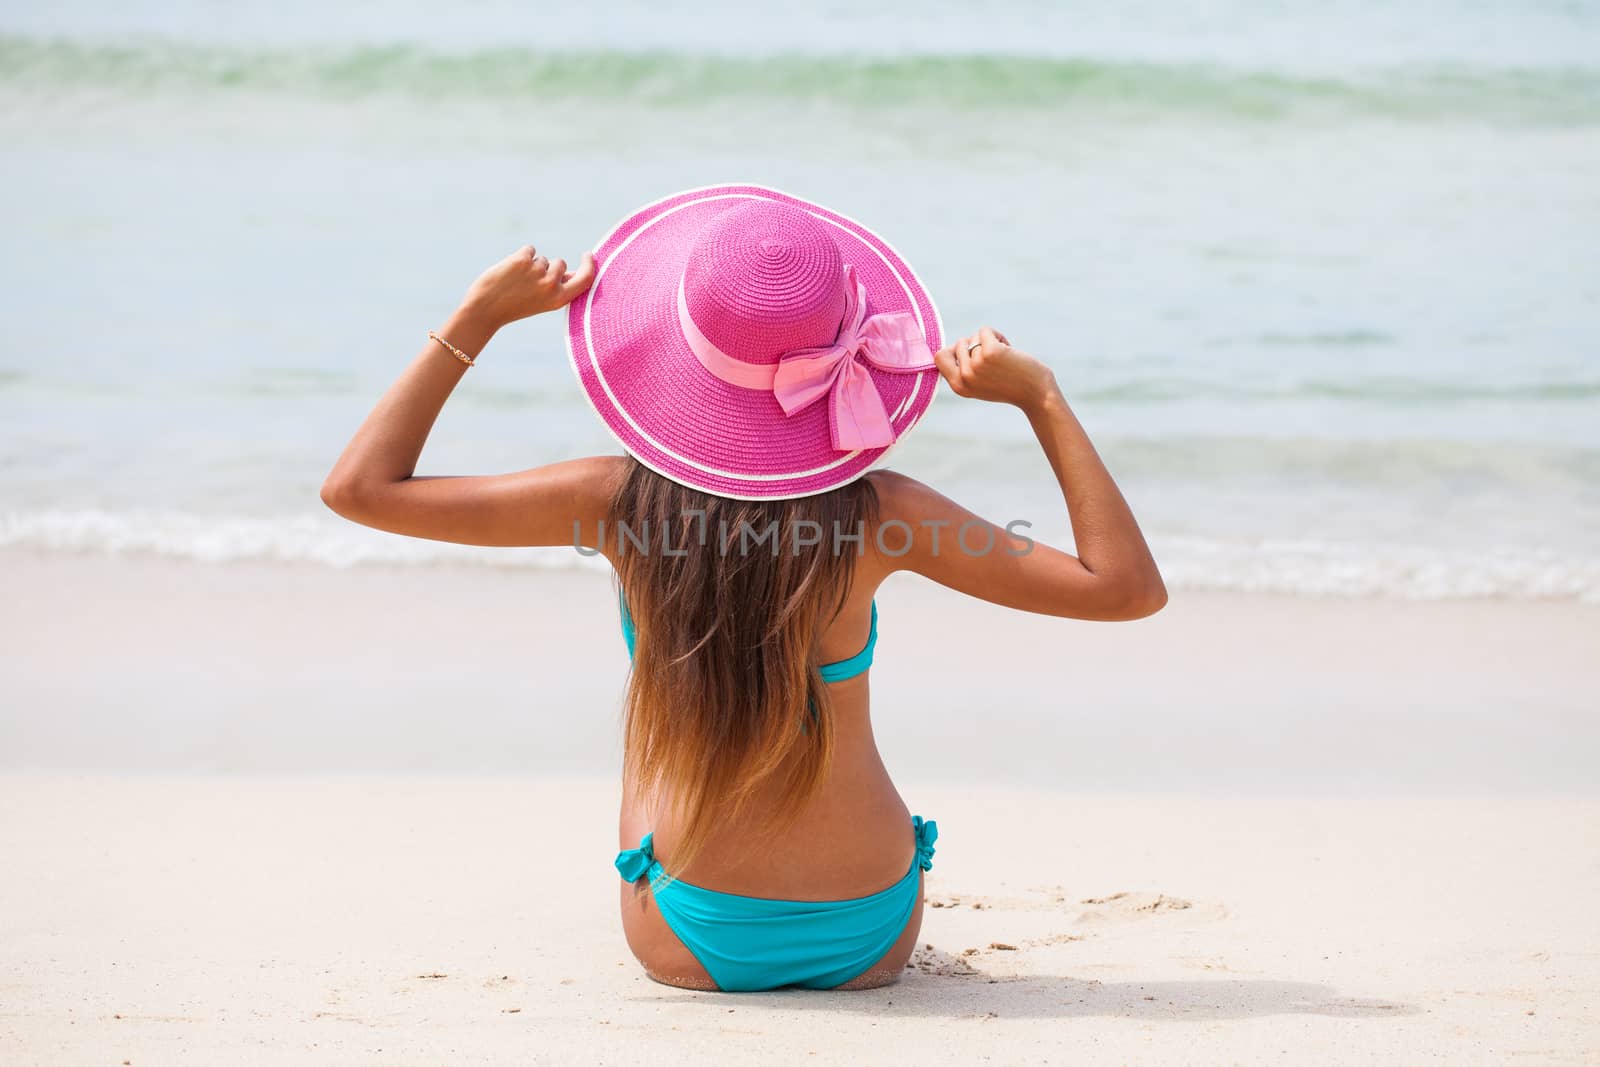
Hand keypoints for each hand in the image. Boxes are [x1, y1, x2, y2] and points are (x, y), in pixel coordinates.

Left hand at [457, 245, 597, 329]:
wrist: (485, 310)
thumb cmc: (515, 306)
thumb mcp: (543, 301)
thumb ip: (559, 287)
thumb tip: (573, 271)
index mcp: (559, 299)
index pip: (585, 279)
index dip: (590, 265)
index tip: (588, 255)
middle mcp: (551, 285)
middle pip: (559, 263)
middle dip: (548, 267)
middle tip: (529, 283)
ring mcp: (537, 271)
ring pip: (541, 258)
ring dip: (531, 264)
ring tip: (516, 281)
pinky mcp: (522, 259)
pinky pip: (529, 250)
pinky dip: (520, 256)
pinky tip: (510, 271)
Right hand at [933, 326, 1056, 409]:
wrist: (1035, 394)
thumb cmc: (1010, 386)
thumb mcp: (980, 384)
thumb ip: (964, 370)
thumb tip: (952, 346)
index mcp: (958, 386)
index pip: (939, 357)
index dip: (953, 351)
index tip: (971, 355)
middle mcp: (964, 376)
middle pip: (958, 343)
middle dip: (975, 345)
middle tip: (993, 359)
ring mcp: (976, 364)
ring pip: (973, 336)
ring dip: (989, 341)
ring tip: (1003, 357)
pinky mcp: (990, 352)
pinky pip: (985, 331)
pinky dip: (997, 335)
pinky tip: (1009, 349)